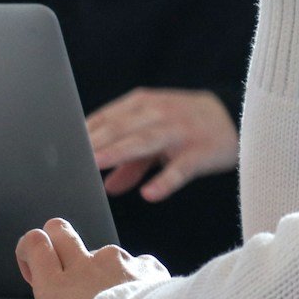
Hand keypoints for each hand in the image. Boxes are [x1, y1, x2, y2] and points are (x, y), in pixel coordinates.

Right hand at [15, 218, 168, 298]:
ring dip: (105, 271)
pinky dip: (134, 278)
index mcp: (58, 287)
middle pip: (59, 229)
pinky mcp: (142, 264)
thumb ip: (58, 298)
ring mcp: (115, 261)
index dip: (31, 250)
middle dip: (57, 239)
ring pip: (102, 254)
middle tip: (65, 263)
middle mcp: (84, 266)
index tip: (36, 262)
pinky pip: (134, 263)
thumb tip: (59, 286)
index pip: (33, 242)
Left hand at [87, 88, 236, 200]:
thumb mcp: (156, 137)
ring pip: (145, 141)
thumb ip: (132, 162)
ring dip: (119, 152)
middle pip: (122, 127)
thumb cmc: (186, 127)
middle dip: (96, 141)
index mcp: (143, 104)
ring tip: (96, 164)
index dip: (85, 131)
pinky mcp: (201, 152)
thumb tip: (107, 186)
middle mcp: (159, 113)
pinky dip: (165, 180)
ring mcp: (180, 131)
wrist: (235, 117)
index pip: (107, 117)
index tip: (63, 148)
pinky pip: (181, 168)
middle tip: (72, 157)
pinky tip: (149, 194)